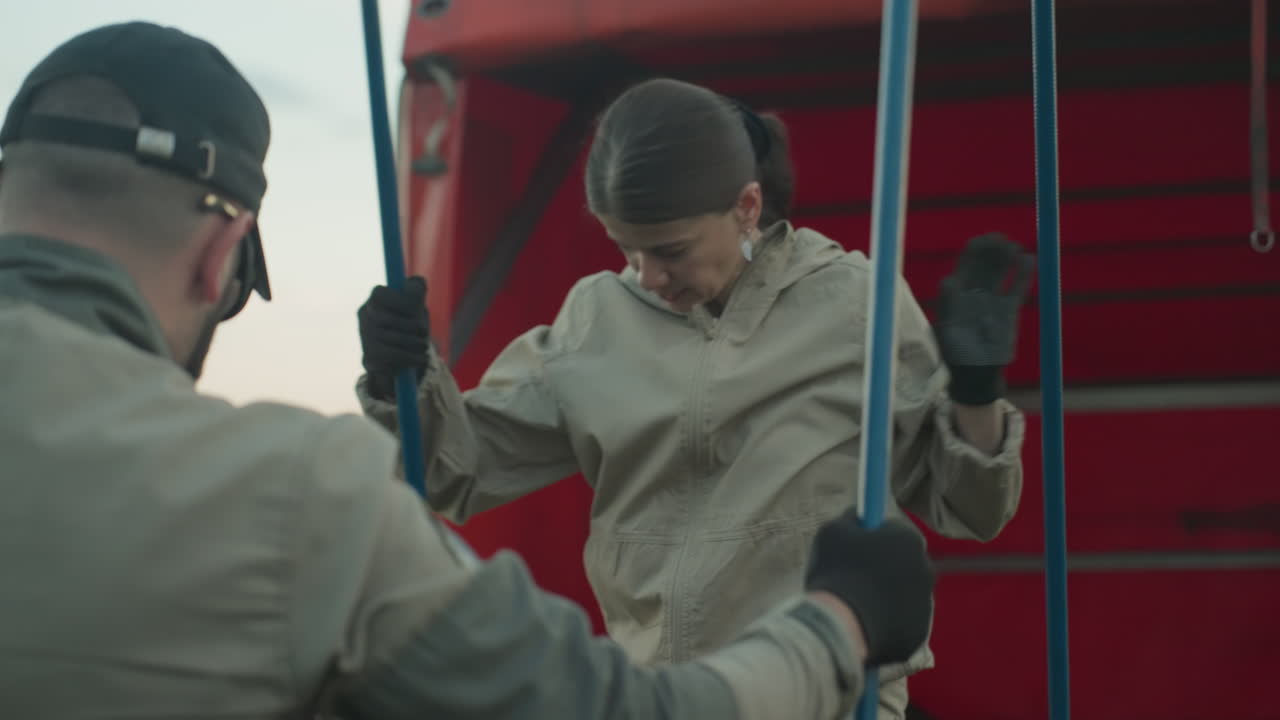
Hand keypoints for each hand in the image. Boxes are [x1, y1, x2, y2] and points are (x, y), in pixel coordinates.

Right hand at [357, 276, 430, 400]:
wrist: (403, 357)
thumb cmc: (412, 324)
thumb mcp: (416, 305)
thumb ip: (416, 291)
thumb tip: (417, 286)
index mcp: (376, 299)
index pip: (379, 294)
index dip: (398, 301)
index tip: (416, 310)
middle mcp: (365, 315)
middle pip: (384, 319)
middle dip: (410, 326)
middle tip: (424, 333)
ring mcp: (365, 336)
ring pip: (388, 339)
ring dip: (412, 344)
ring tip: (424, 347)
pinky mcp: (368, 357)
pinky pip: (389, 357)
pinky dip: (408, 358)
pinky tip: (420, 359)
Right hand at [804, 514, 934, 666]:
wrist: (840, 627)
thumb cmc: (836, 573)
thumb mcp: (833, 531)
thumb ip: (852, 518)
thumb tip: (860, 515)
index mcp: (908, 540)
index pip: (895, 533)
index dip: (874, 539)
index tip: (857, 547)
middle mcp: (925, 570)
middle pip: (902, 565)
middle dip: (883, 568)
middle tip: (854, 577)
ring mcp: (924, 605)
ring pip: (902, 596)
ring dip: (884, 597)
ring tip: (854, 606)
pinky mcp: (916, 634)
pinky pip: (899, 624)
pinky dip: (885, 624)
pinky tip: (862, 626)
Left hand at [934, 233, 1033, 404]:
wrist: (975, 374)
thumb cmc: (956, 352)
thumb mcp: (948, 328)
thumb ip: (950, 305)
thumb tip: (947, 280)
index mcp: (957, 291)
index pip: (967, 262)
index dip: (976, 249)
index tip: (984, 241)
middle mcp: (975, 291)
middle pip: (985, 262)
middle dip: (993, 249)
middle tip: (1003, 241)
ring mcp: (992, 299)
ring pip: (1001, 271)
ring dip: (1007, 257)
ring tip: (1014, 248)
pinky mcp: (1009, 310)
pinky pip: (1017, 288)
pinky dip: (1023, 274)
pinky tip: (1028, 260)